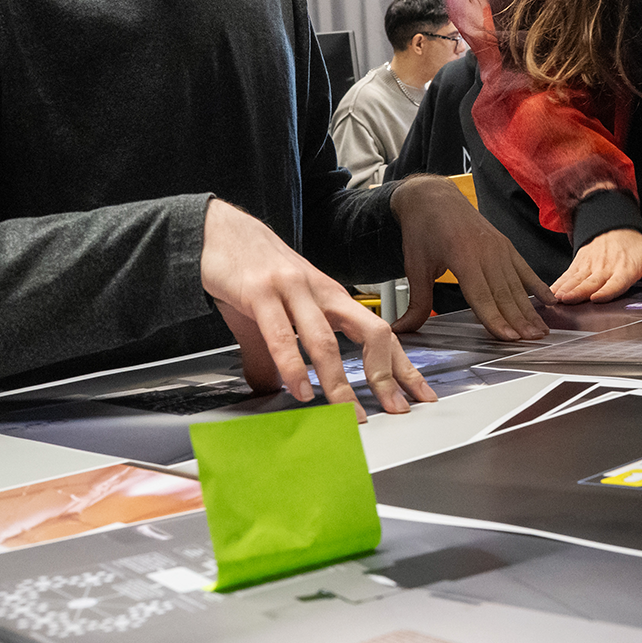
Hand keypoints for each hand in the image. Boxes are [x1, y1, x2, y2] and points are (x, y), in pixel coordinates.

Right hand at [199, 198, 434, 419]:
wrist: (222, 230)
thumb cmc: (257, 269)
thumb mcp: (280, 313)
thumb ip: (284, 354)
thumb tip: (280, 389)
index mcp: (335, 298)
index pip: (382, 334)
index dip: (403, 366)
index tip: (419, 393)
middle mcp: (323, 293)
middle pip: (371, 333)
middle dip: (386, 374)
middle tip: (394, 408)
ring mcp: (294, 290)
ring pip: (326, 339)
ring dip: (339, 381)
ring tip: (348, 412)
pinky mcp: (261, 292)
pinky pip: (281, 335)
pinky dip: (293, 367)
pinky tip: (301, 389)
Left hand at [389, 176, 550, 339]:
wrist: (432, 197)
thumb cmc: (422, 229)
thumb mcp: (414, 266)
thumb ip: (417, 301)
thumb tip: (403, 329)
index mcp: (462, 255)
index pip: (481, 295)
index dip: (495, 318)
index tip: (508, 337)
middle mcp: (486, 250)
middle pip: (504, 293)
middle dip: (519, 320)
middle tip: (531, 341)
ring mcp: (498, 247)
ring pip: (517, 285)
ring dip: (530, 310)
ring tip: (540, 331)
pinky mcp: (505, 245)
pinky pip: (524, 269)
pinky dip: (538, 285)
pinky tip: (549, 300)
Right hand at [553, 228, 641, 303]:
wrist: (615, 225)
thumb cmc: (634, 246)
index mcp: (624, 269)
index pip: (615, 283)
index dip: (606, 291)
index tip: (597, 297)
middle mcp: (605, 268)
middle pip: (591, 282)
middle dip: (578, 292)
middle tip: (567, 300)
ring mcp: (590, 265)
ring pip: (576, 279)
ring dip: (565, 289)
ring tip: (556, 298)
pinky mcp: (578, 263)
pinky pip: (567, 275)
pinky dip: (558, 284)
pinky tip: (550, 292)